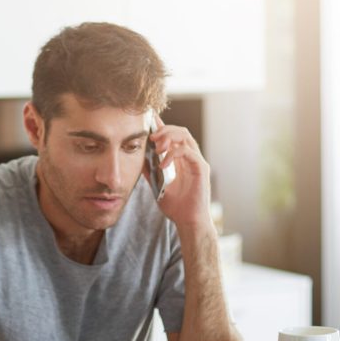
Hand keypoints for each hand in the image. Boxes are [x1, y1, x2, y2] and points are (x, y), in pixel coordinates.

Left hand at [145, 116, 212, 231]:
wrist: (187, 221)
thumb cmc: (176, 206)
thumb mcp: (157, 185)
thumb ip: (150, 171)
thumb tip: (138, 158)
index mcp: (181, 159)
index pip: (173, 136)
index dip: (162, 126)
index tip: (149, 119)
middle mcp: (191, 157)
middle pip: (180, 131)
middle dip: (164, 130)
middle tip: (151, 136)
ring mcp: (197, 161)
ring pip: (185, 136)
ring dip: (169, 137)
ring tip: (156, 147)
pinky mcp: (201, 168)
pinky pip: (188, 152)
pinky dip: (173, 154)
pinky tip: (163, 164)